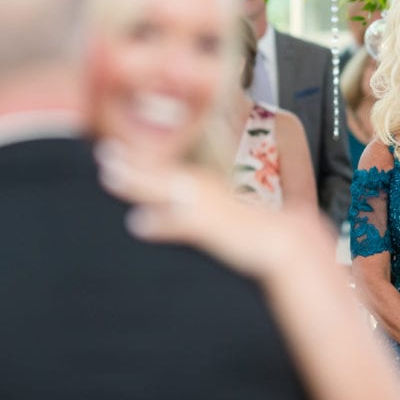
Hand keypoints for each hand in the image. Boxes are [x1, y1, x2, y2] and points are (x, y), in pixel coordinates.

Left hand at [96, 140, 332, 276]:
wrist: (295, 247)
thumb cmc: (268, 237)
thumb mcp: (237, 219)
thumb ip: (210, 216)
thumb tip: (173, 218)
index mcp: (215, 192)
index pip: (177, 171)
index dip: (148, 162)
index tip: (122, 152)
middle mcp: (212, 196)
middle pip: (168, 175)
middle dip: (135, 165)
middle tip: (104, 153)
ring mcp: (214, 211)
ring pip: (171, 190)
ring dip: (140, 182)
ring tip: (110, 175)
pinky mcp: (219, 230)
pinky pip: (187, 226)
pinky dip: (163, 224)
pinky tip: (138, 224)